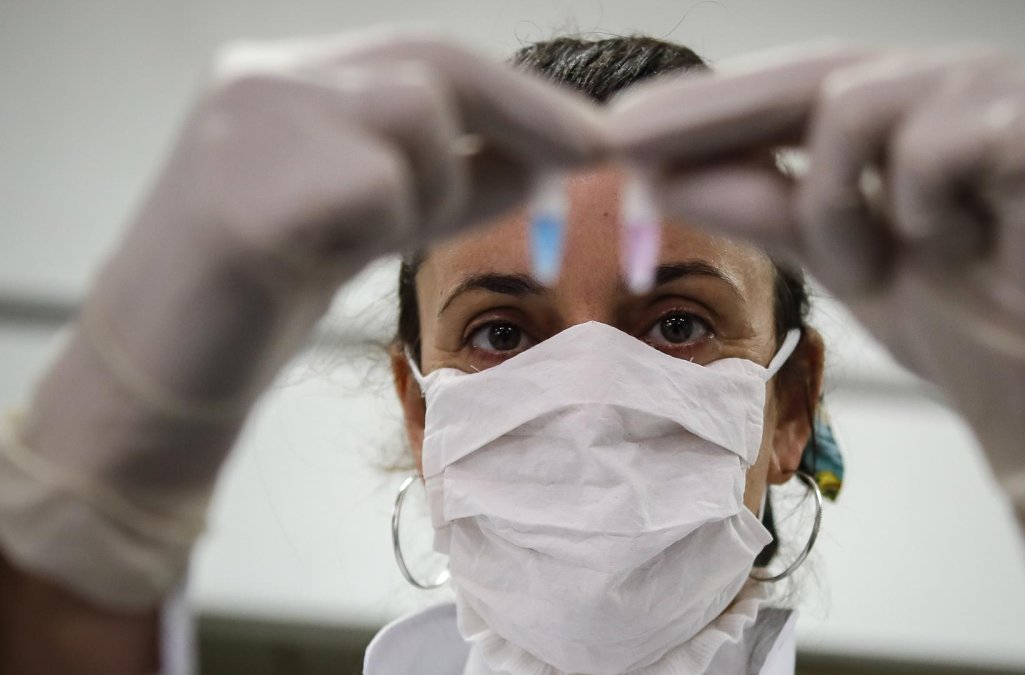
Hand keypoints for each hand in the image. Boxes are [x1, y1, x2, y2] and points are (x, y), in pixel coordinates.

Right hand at [0, 27, 603, 608]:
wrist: (155, 374)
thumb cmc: (266, 295)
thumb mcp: (371, 221)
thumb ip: (448, 182)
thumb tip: (550, 160)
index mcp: (287, 78)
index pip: (426, 56)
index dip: (520, 92)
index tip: (593, 134)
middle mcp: (261, 80)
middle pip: (430, 68)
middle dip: (523, 118)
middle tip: (590, 158)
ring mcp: (244, 127)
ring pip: (410, 120)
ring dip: (429, 190)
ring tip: (365, 239)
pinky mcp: (241, 195)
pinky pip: (371, 188)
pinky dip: (382, 226)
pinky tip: (323, 255)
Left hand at [609, 46, 1024, 568]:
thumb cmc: (944, 311)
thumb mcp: (826, 251)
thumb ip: (758, 204)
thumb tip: (665, 173)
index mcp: (903, 99)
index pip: (787, 87)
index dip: (704, 105)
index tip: (618, 128)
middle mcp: (947, 77)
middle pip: (810, 73)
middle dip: (711, 115)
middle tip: (621, 137)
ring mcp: (1000, 91)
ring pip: (854, 109)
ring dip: (844, 207)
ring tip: (891, 258)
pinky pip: (926, 150)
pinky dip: (919, 213)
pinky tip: (962, 244)